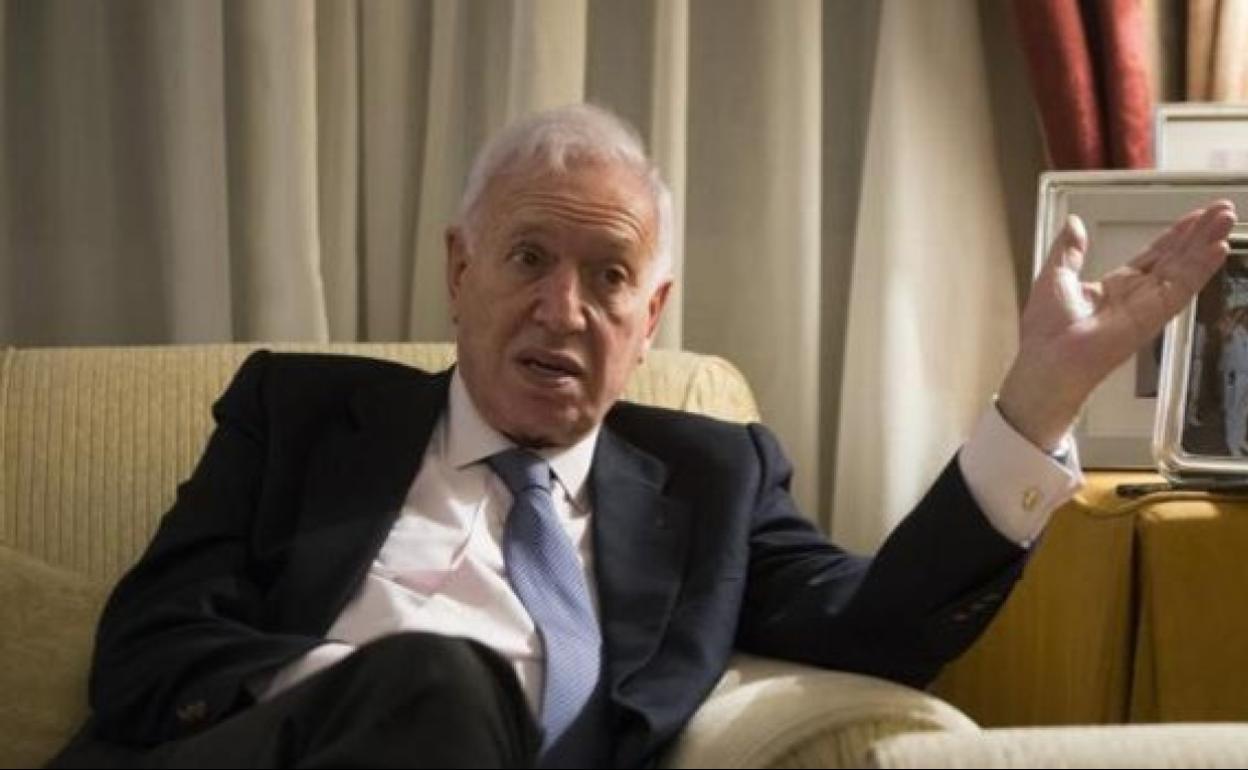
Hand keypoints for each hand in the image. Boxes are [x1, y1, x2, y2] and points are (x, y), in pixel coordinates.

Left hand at [998, 201, 1237, 451]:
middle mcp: (1137, 296)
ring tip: (1227, 220)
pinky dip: (1200, 269)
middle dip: (1200, 234)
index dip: (1176, 236)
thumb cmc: (1046, 331)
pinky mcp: (1153, 317)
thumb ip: (1069, 249)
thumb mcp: (1056, 276)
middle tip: (1224, 210)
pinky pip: (1181, 289)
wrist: (1046, 361)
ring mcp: (1148, 307)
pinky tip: (1217, 250)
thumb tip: (1073, 223)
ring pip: (1184, 270)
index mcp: (1116, 288)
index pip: (1154, 255)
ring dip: (1206, 244)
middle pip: (1176, 259)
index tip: (1196, 217)